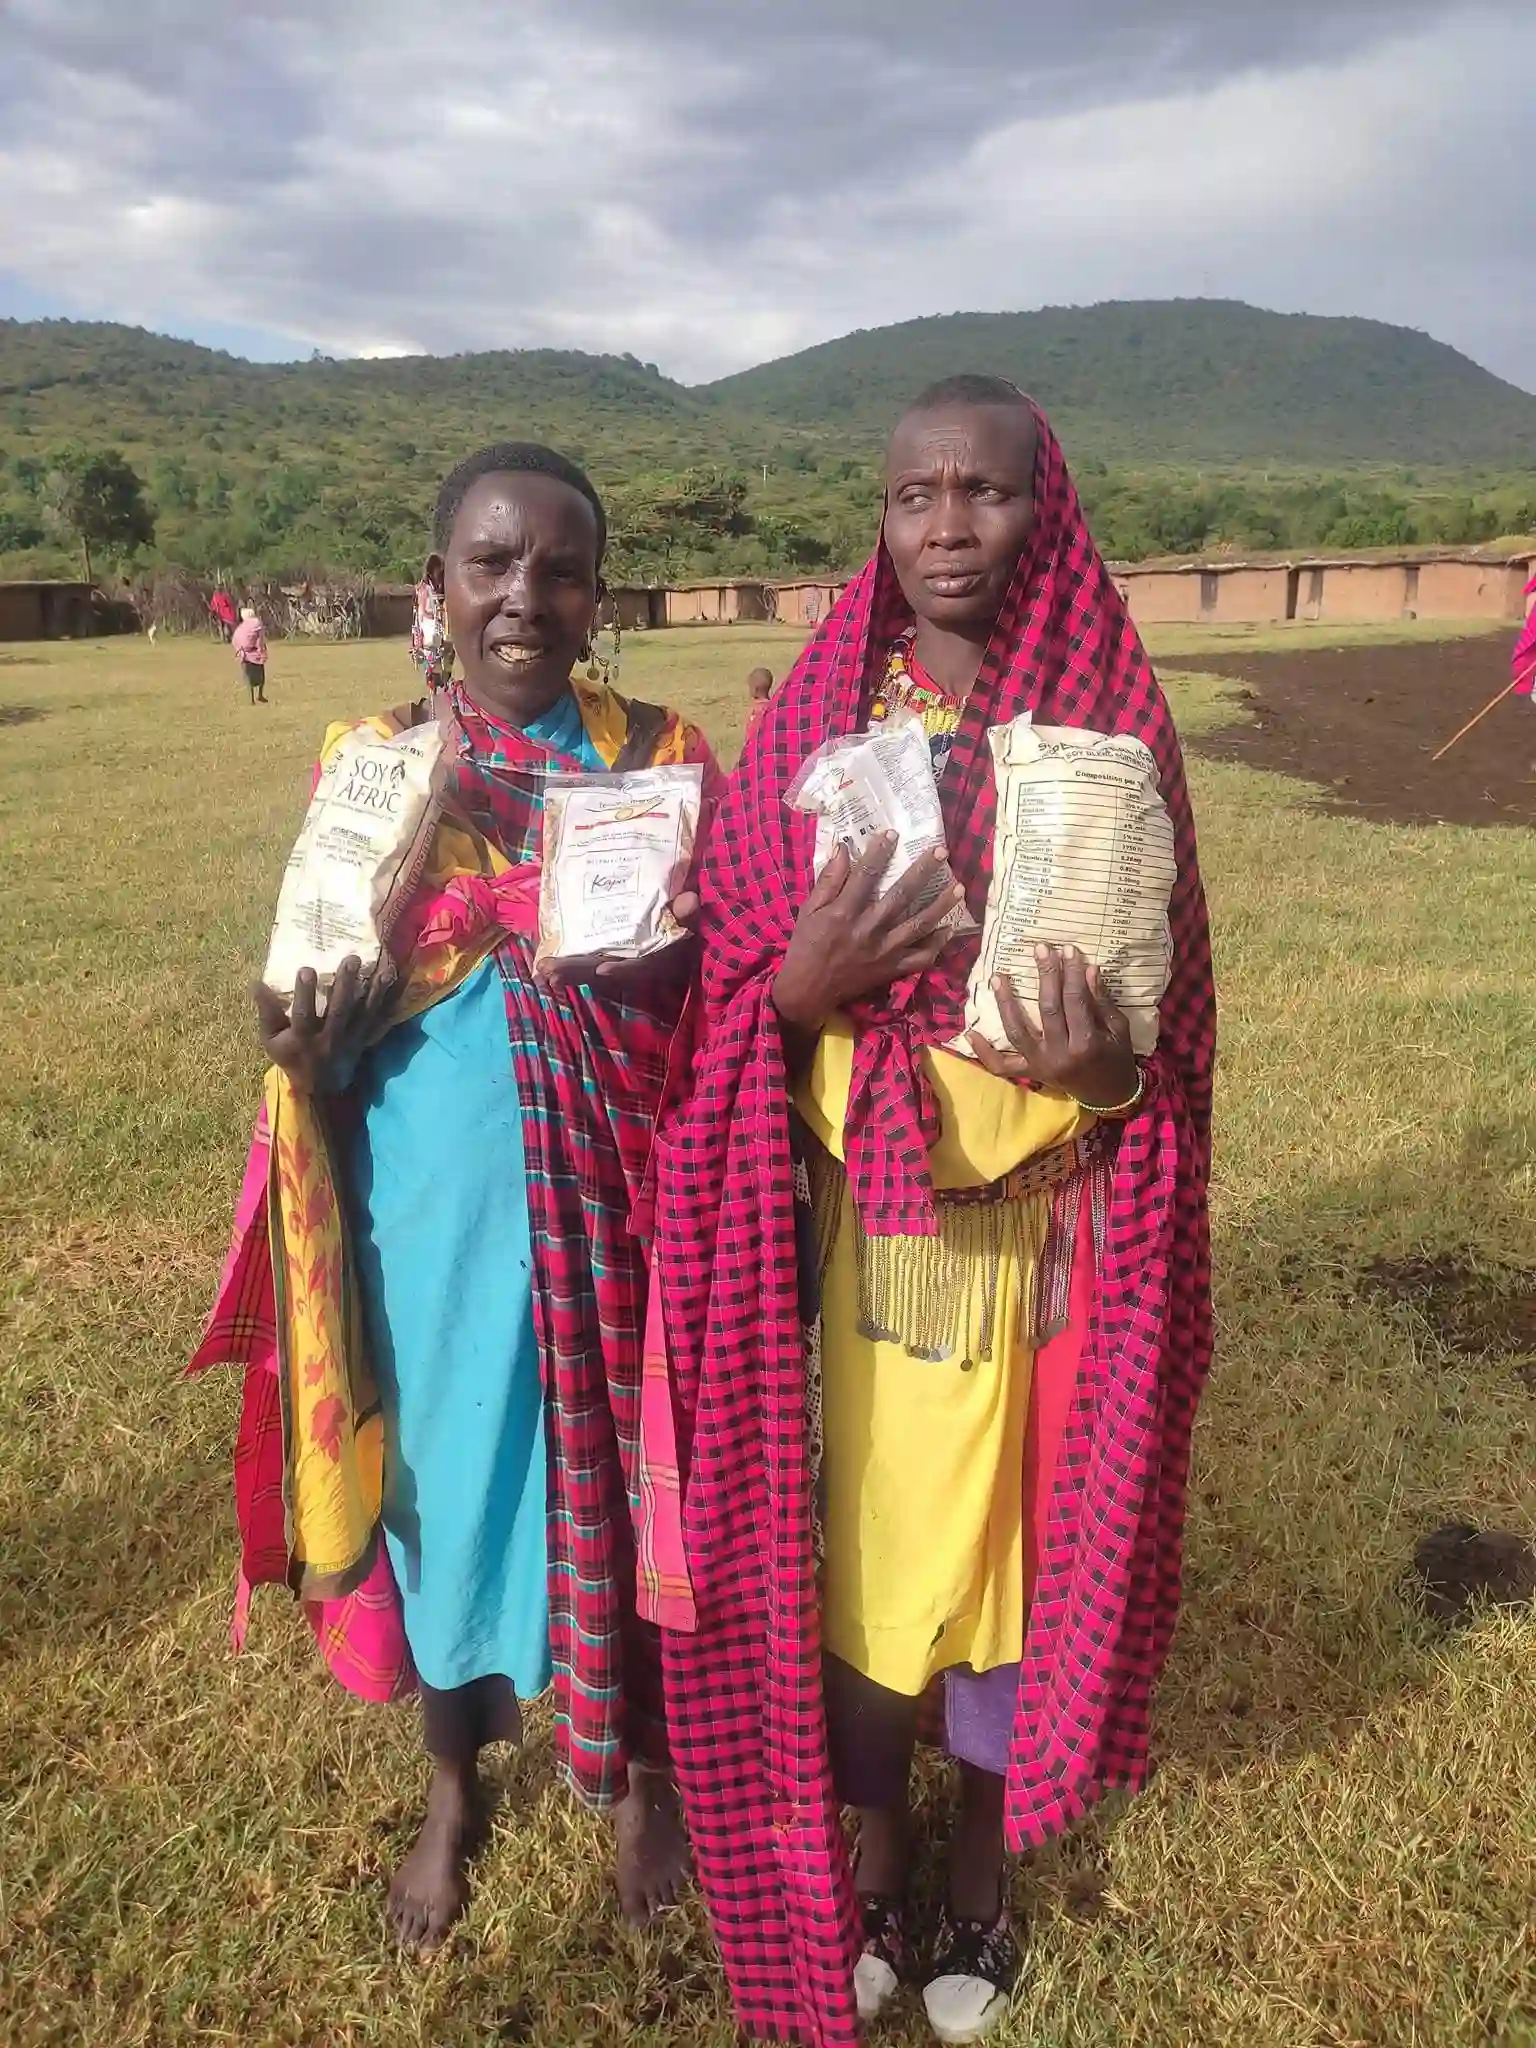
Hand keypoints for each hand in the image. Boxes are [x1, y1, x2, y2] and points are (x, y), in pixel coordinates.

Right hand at [253, 954, 395, 1095]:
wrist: (320, 1087)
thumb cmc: (291, 1057)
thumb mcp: (271, 1039)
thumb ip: (266, 1012)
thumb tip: (256, 983)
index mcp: (303, 1038)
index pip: (303, 1014)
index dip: (305, 992)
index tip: (306, 969)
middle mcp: (329, 1039)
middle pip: (339, 1011)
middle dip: (345, 985)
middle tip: (351, 959)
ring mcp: (350, 1040)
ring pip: (363, 1014)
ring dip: (373, 991)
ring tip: (381, 969)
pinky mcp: (363, 1040)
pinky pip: (377, 1020)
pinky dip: (385, 1002)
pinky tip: (390, 982)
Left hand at [535, 892, 700, 991]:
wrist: (686, 910)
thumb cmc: (688, 910)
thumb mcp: (691, 910)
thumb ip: (689, 910)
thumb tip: (690, 900)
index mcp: (662, 954)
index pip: (644, 966)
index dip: (625, 970)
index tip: (603, 970)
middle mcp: (642, 961)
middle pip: (610, 968)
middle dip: (581, 971)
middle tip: (551, 973)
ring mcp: (626, 957)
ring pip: (596, 966)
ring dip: (570, 969)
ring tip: (543, 970)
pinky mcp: (613, 950)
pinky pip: (592, 957)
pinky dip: (572, 959)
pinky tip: (550, 961)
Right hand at [771, 835, 965, 1034]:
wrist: (808, 991)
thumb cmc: (806, 946)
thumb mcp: (809, 911)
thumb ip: (828, 880)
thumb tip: (843, 848)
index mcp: (844, 913)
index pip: (866, 875)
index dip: (880, 852)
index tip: (893, 834)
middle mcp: (868, 930)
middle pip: (901, 896)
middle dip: (923, 871)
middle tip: (942, 852)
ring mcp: (884, 952)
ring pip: (919, 925)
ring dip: (941, 905)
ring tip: (958, 887)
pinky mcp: (892, 970)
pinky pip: (921, 958)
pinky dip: (938, 944)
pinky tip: (950, 928)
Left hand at [968, 946, 1138, 1108]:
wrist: (1108, 1097)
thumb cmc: (1116, 1059)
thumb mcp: (1118, 1030)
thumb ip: (1101, 1001)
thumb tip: (1087, 969)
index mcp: (1086, 1044)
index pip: (1075, 1001)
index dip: (1071, 973)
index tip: (1067, 950)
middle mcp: (1059, 1055)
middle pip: (1047, 1010)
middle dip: (1045, 977)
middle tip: (1040, 949)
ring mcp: (1040, 1065)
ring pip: (1017, 1031)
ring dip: (1006, 1003)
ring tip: (998, 976)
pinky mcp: (1030, 1073)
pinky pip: (1001, 1065)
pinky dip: (984, 1051)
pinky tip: (970, 1033)